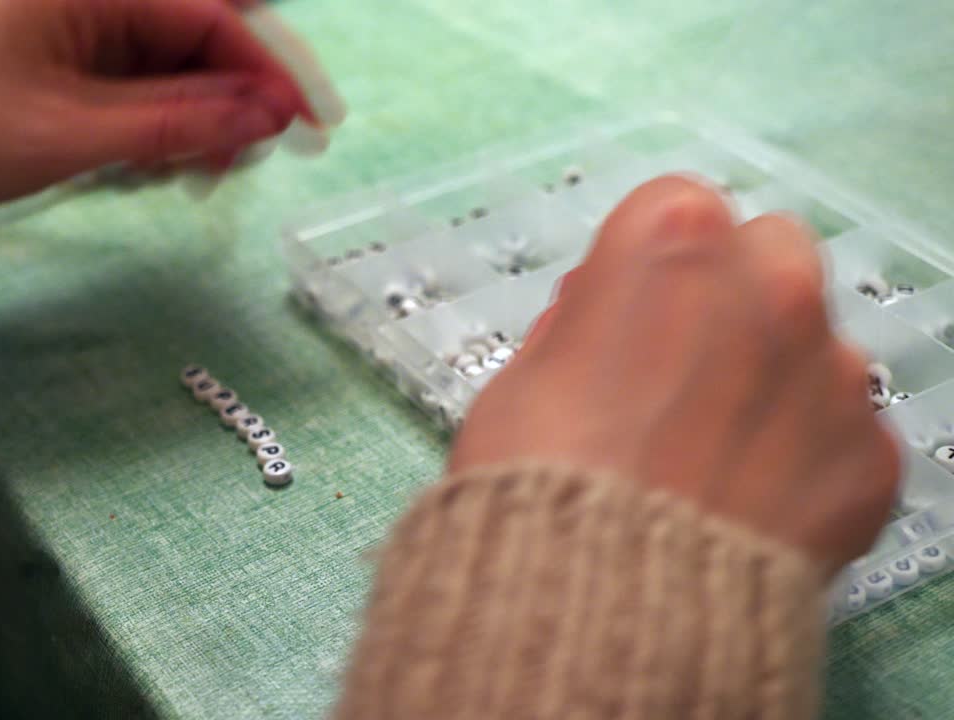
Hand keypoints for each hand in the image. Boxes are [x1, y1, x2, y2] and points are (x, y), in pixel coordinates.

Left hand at [0, 0, 315, 224]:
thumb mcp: (72, 135)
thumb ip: (176, 125)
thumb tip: (269, 118)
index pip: (209, 17)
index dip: (269, 72)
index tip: (311, 127)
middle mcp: (93, 0)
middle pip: (201, 42)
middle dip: (233, 105)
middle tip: (244, 166)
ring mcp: (84, 33)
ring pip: (179, 74)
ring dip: (200, 128)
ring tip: (187, 179)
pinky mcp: (76, 69)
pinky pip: (146, 94)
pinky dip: (162, 135)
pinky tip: (148, 171)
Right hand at [448, 176, 900, 571]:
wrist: (603, 603)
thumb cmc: (536, 477)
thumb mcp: (521, 378)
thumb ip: (583, 327)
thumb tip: (605, 324)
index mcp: (674, 244)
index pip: (675, 210)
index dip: (641, 268)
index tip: (619, 317)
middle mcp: (776, 287)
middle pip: (767, 256)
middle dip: (728, 297)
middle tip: (679, 373)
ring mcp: (835, 373)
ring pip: (813, 345)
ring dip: (773, 378)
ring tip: (715, 457)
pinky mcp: (872, 457)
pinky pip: (840, 434)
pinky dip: (804, 460)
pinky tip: (751, 506)